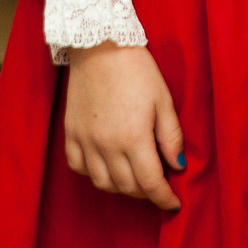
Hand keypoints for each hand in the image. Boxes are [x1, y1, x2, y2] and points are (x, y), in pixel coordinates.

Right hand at [63, 43, 184, 210]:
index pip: (151, 183)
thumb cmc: (136, 70)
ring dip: (121, 187)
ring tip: (133, 179)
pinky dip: (93, 174)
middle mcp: (107, 145)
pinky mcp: (71, 132)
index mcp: (134, 138)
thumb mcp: (163, 100)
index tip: (173, 203)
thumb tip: (177, 166)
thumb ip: (171, 136)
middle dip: (146, 193)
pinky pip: (78, 167)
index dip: (164, 198)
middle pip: (127, 186)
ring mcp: (86, 140)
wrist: (99, 45)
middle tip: (157, 186)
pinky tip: (105, 167)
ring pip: (102, 182)